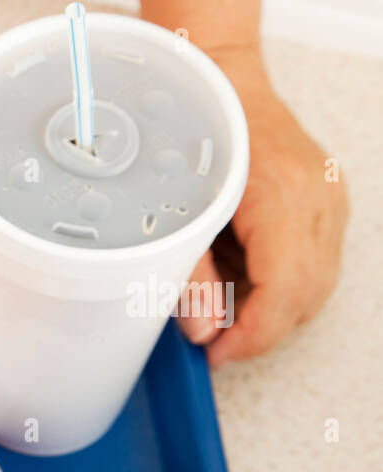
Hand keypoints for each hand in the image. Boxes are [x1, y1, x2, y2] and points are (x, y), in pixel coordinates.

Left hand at [177, 47, 348, 366]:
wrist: (222, 81)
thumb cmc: (197, 135)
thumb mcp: (177, 213)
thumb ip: (190, 277)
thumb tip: (203, 332)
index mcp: (281, 198)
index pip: (286, 291)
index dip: (252, 335)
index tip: (219, 354)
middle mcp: (317, 198)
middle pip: (307, 296)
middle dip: (262, 330)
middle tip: (215, 343)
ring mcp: (329, 199)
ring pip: (318, 286)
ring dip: (274, 310)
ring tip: (226, 311)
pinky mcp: (327, 201)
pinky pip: (317, 262)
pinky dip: (283, 283)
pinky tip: (246, 278)